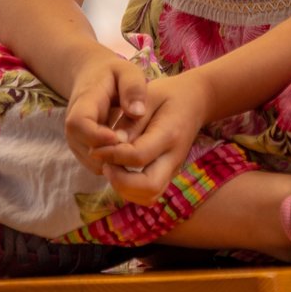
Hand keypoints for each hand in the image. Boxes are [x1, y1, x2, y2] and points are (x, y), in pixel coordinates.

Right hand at [64, 55, 147, 174]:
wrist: (94, 80)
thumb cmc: (113, 75)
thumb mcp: (127, 72)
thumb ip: (133, 88)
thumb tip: (137, 112)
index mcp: (83, 104)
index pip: (79, 124)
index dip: (97, 135)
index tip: (119, 137)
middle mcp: (74, 127)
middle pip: (87, 149)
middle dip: (113, 153)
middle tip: (137, 147)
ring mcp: (77, 142)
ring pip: (94, 163)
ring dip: (116, 161)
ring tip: (137, 149)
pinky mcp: (84, 152)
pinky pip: (99, 166)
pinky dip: (115, 165)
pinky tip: (130, 153)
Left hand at [87, 69, 208, 204]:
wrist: (195, 101)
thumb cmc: (168, 95)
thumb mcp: (148, 96)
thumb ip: (132, 120)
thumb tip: (113, 143)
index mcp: (169, 134)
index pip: (138, 157)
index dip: (113, 156)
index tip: (95, 149)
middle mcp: (174, 158)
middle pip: (149, 187)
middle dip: (120, 181)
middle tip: (104, 164)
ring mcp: (173, 169)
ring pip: (149, 196)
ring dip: (124, 188)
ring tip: (111, 167)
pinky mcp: (168, 174)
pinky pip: (149, 193)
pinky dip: (131, 190)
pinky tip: (119, 171)